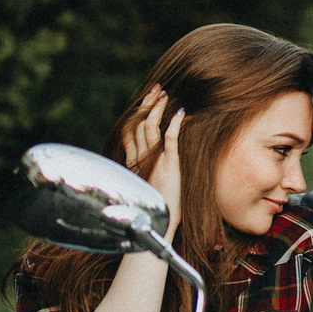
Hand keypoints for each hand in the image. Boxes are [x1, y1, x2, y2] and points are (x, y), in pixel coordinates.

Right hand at [122, 90, 185, 229]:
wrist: (158, 222)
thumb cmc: (159, 205)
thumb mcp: (152, 182)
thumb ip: (152, 167)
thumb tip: (158, 158)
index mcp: (135, 160)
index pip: (131, 129)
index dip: (138, 111)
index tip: (147, 98)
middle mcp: (140, 157)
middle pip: (138, 123)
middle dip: (147, 104)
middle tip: (156, 89)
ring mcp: (153, 160)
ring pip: (149, 127)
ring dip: (157, 109)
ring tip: (165, 95)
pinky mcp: (168, 165)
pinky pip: (169, 140)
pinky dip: (175, 125)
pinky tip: (181, 113)